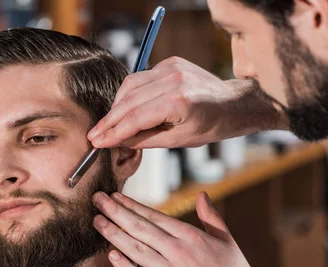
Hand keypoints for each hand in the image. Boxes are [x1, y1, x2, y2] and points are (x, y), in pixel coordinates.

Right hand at [87, 57, 282, 149]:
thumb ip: (145, 140)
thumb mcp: (179, 140)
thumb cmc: (211, 125)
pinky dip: (129, 94)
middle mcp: (173, 80)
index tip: (98, 142)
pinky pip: (140, 78)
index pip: (135, 118)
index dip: (113, 132)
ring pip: (130, 86)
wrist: (233, 103)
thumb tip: (118, 141)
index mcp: (179, 102)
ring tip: (108, 125)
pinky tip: (124, 108)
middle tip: (94, 135)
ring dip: (116, 106)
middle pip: (128, 101)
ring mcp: (171, 68)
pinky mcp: (169, 63)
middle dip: (109, 120)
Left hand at [92, 190, 272, 266]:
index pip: (154, 216)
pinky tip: (110, 255)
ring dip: (113, 234)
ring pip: (136, 249)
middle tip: (97, 201)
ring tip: (98, 222)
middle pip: (139, 228)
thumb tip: (201, 195)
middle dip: (115, 212)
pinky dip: (124, 266)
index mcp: (191, 236)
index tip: (114, 196)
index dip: (131, 205)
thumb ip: (211, 217)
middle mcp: (178, 251)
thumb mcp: (227, 240)